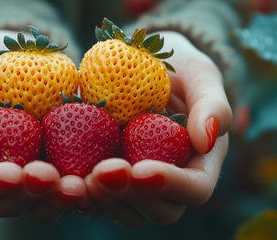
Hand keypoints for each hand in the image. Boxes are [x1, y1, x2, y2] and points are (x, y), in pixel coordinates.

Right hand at [0, 30, 87, 221]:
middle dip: (30, 196)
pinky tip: (103, 172)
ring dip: (61, 200)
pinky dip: (88, 186)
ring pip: (45, 204)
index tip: (12, 172)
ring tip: (79, 183)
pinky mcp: (66, 164)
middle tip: (50, 177)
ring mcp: (35, 172)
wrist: (26, 58)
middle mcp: (4, 173)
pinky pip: (76, 186)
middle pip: (10, 204)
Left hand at [85, 31, 232, 226]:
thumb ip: (212, 104)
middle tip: (103, 172)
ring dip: (104, 200)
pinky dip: (82, 193)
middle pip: (160, 210)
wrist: (145, 65)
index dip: (171, 185)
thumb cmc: (179, 69)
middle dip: (132, 196)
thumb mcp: (200, 75)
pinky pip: (98, 198)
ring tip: (82, 178)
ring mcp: (139, 182)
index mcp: (199, 162)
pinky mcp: (110, 175)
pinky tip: (64, 176)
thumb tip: (208, 139)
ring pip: (127, 211)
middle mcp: (170, 180)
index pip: (195, 189)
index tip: (142, 169)